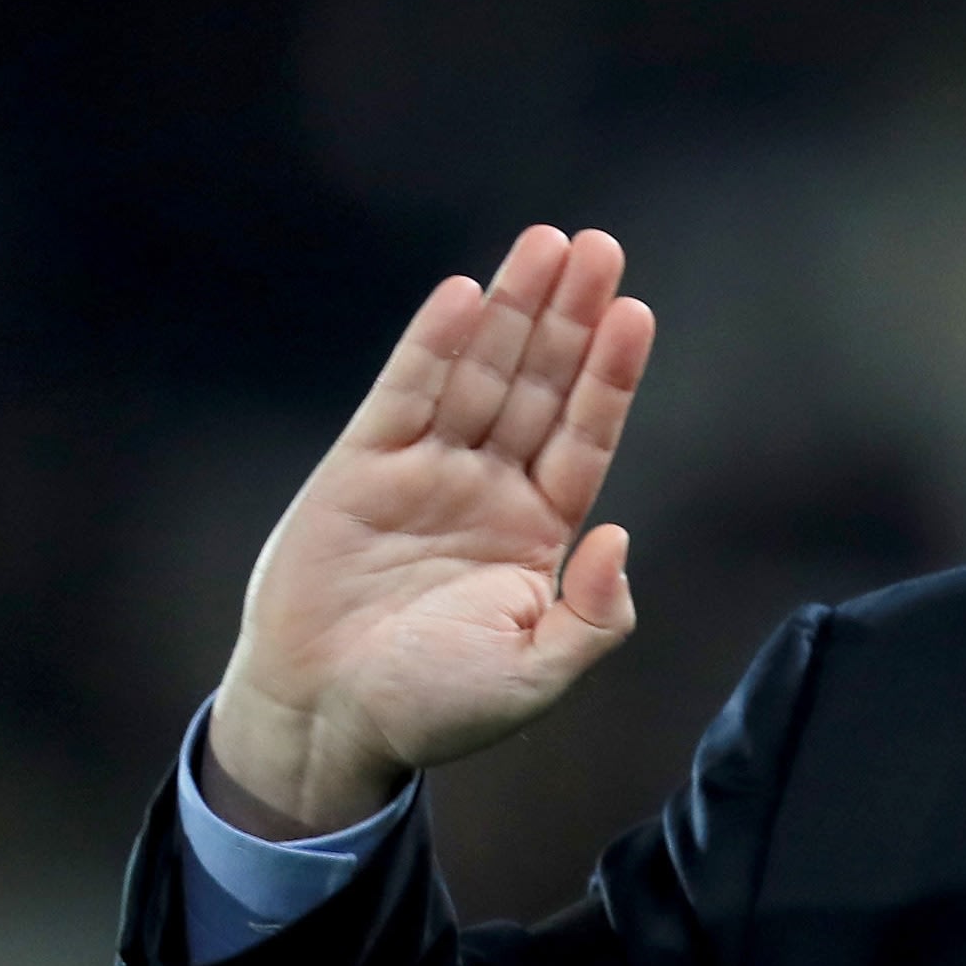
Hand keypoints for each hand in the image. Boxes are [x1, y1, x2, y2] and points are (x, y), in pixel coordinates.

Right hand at [202, 226, 655, 834]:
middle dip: (570, 317)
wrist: (330, 720)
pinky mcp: (362, 467)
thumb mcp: (538, 674)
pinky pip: (405, 394)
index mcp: (540, 531)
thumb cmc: (437, 705)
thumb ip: (594, 617)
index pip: (585, 435)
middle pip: (541, 385)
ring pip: (480, 374)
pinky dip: (434, 345)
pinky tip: (466, 295)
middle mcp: (489, 488)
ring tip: (548, 245)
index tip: (636, 311)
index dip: (610, 374)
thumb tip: (617, 539)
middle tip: (600, 247)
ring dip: (513, 309)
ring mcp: (426, 472)